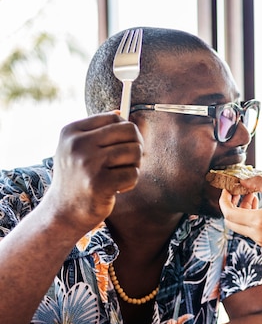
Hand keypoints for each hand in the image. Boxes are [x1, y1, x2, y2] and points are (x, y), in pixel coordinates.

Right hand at [45, 112, 142, 230]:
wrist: (64, 211)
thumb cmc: (77, 177)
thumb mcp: (77, 148)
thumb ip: (97, 130)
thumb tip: (119, 112)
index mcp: (72, 131)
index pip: (115, 118)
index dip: (127, 132)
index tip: (124, 145)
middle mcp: (78, 144)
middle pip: (130, 131)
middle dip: (136, 146)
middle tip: (129, 161)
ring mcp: (88, 163)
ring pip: (135, 152)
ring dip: (134, 166)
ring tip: (120, 175)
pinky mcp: (100, 183)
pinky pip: (133, 173)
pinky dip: (130, 182)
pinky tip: (116, 188)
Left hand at [219, 176, 261, 252]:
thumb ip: (259, 184)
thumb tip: (243, 180)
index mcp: (259, 221)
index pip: (228, 212)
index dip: (224, 200)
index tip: (227, 188)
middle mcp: (257, 234)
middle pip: (230, 221)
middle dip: (230, 205)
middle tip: (237, 192)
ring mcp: (261, 240)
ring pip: (240, 226)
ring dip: (241, 210)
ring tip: (252, 195)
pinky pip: (250, 230)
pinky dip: (249, 217)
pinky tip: (260, 206)